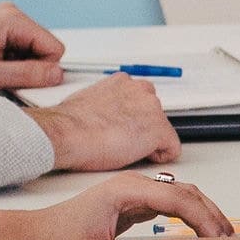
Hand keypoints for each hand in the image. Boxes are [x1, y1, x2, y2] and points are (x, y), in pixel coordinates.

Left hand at [0, 3, 66, 91]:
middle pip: (43, 48)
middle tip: (0, 77)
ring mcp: (2, 19)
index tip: (20, 80)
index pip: (54, 48)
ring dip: (15, 66)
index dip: (42, 70)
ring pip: (30, 50)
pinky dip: (6, 61)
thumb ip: (28, 74)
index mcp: (12, 20)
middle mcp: (10, 14)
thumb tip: (57, 74)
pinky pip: (16, 48)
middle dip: (28, 68)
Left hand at [0, 175, 233, 239]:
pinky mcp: (131, 204)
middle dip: (212, 215)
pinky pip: (171, 204)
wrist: (28, 239)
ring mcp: (132, 192)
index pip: (179, 198)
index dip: (204, 219)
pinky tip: (198, 233)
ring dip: (204, 214)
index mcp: (125, 190)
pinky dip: (190, 216)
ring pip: (182, 196)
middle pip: (187, 192)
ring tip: (221, 237)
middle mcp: (132, 186)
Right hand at [28, 75, 180, 171]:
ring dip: (149, 142)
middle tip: (122, 142)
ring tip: (124, 149)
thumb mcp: (88, 101)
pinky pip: (172, 149)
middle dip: (142, 129)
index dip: (133, 119)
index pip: (140, 101)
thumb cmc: (70, 124)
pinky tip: (138, 157)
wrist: (67, 133)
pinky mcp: (159, 130)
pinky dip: (159, 156)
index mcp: (123, 82)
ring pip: (162, 131)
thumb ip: (106, 104)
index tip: (123, 129)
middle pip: (154, 115)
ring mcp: (152, 109)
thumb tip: (105, 115)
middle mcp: (141, 90)